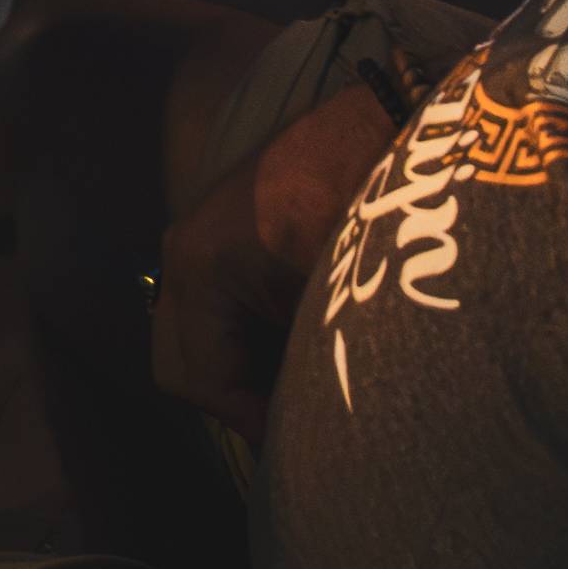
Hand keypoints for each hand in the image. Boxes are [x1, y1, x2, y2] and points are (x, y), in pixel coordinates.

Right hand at [149, 82, 401, 441]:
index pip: (200, 378)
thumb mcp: (334, 305)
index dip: (249, 422)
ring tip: (292, 386)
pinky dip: (244, 336)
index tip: (297, 443)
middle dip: (229, 400)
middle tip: (286, 421)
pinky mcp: (223, 233)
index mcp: (201, 270)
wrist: (388, 124)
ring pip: (192, 335)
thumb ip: (299, 372)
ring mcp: (197, 238)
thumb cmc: (367, 215)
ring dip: (235, 369)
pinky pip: (212, 305)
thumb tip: (298, 432)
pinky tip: (290, 344)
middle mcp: (183, 253)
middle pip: (180, 361)